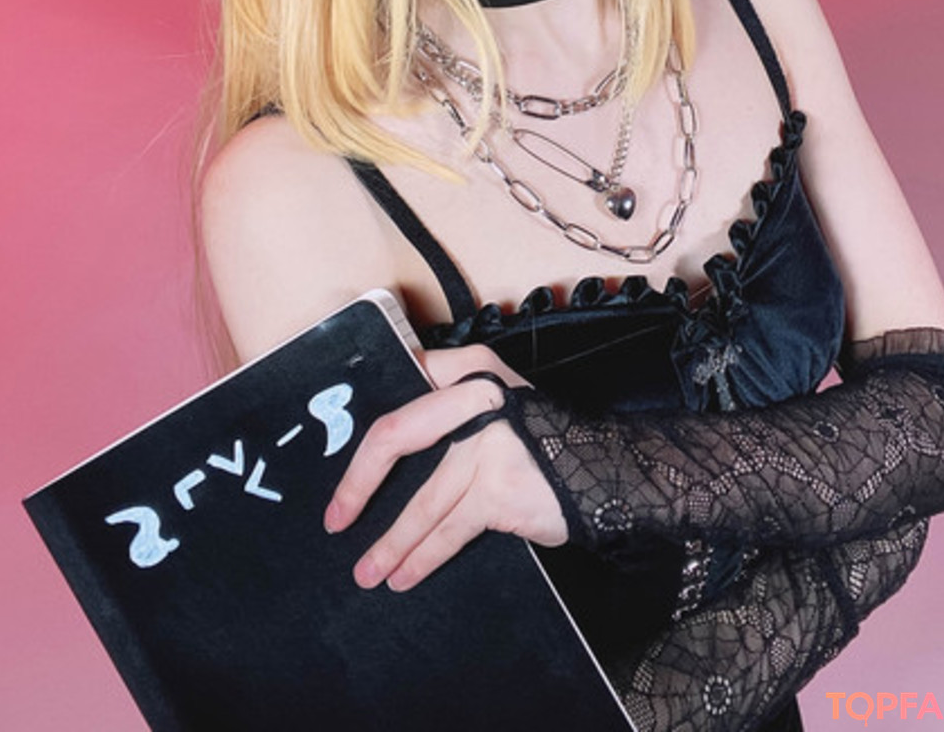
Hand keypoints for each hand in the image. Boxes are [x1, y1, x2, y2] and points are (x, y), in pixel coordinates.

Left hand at [324, 344, 567, 590]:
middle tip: (336, 519)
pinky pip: (451, 530)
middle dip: (359, 484)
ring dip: (391, 542)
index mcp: (471, 369)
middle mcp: (477, 397)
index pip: (404, 388)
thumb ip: (451, 397)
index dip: (372, 418)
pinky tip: (406, 575)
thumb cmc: (546, 438)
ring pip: (423, 500)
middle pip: (396, 435)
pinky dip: (424, 557)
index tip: (345, 459)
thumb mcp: (502, 399)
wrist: (607, 470)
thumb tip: (388, 424)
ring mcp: (489, 444)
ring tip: (368, 570)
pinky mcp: (499, 490)